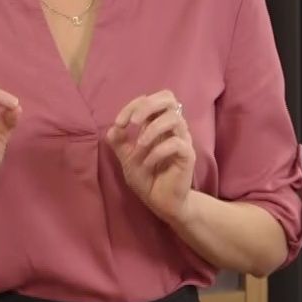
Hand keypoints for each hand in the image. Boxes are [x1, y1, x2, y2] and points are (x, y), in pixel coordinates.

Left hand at [108, 90, 194, 225]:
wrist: (161, 203)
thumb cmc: (147, 178)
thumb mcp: (127, 159)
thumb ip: (119, 143)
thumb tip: (113, 128)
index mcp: (158, 124)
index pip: (151, 100)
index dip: (133, 105)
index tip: (119, 123)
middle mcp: (172, 128)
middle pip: (169, 99)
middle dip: (148, 105)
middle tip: (133, 122)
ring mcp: (182, 140)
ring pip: (175, 118)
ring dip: (152, 130)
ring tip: (140, 146)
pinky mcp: (188, 156)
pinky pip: (176, 144)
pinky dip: (158, 151)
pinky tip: (148, 163)